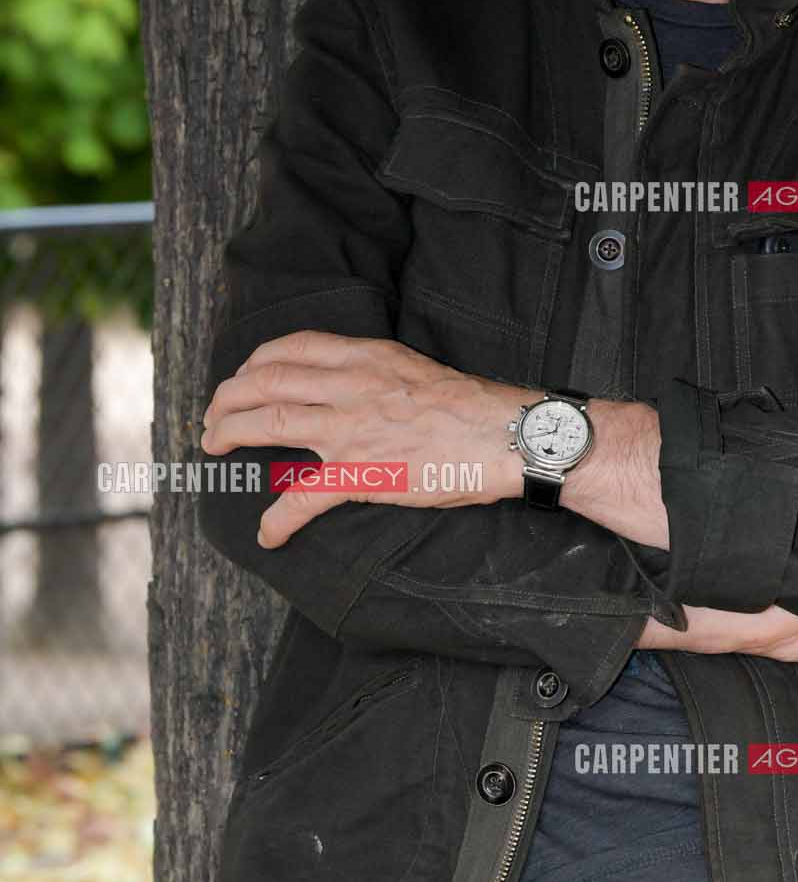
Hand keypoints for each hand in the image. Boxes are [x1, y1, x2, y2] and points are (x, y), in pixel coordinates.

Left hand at [200, 332, 527, 547]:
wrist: (501, 435)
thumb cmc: (467, 405)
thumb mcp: (411, 367)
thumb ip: (370, 370)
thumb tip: (341, 382)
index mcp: (365, 358)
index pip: (290, 348)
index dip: (253, 363)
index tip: (241, 378)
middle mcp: (350, 387)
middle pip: (265, 382)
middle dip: (226, 398)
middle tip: (213, 417)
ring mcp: (351, 430)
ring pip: (268, 424)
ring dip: (229, 434)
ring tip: (213, 447)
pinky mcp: (360, 475)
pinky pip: (303, 499)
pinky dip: (277, 519)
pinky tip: (267, 533)